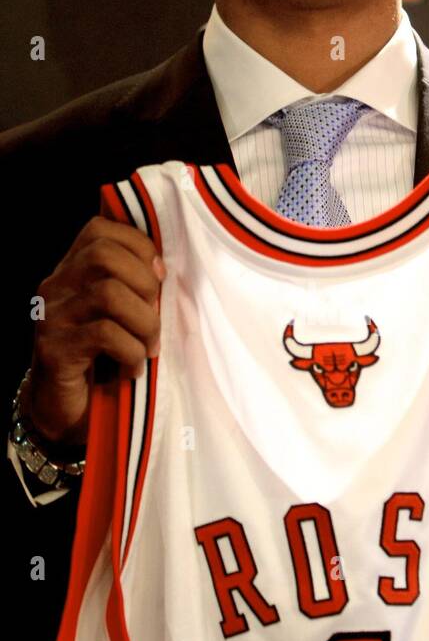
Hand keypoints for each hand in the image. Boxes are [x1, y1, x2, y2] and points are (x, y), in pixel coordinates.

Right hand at [24, 217, 166, 446]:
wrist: (63, 410)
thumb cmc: (101, 360)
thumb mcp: (118, 316)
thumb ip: (132, 288)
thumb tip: (165, 271)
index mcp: (70, 271)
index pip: (99, 230)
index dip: (138, 246)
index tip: (159, 277)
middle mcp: (55, 288)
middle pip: (103, 255)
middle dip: (143, 283)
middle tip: (155, 317)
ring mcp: (51, 318)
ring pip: (107, 293)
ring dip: (144, 322)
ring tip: (149, 347)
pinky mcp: (54, 351)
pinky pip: (105, 335)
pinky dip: (131, 352)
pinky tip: (132, 369)